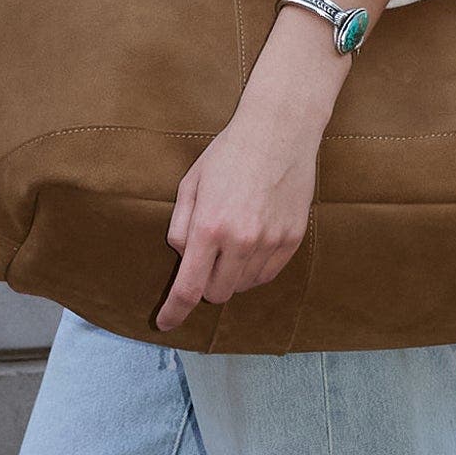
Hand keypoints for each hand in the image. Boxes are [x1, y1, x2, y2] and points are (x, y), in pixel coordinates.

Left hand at [157, 17, 337, 332]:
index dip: (174, 311)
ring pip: (243, 287)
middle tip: (206, 257)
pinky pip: (267, 274)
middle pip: (217, 293)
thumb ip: (180, 228)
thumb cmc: (229, 154)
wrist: (279, 131)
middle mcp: (241, 240)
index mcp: (209, 227)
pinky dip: (253, 269)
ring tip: (232, 241)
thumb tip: (184, 260)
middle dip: (205, 284)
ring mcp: (270, 242)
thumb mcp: (190, 185)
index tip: (164, 323)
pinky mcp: (291, 240)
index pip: (189, 288)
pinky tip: (251, 242)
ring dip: (231, 276)